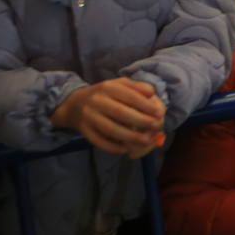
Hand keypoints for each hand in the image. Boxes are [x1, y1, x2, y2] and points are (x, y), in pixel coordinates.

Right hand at [50, 77, 165, 156]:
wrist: (74, 104)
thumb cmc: (105, 94)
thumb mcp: (119, 84)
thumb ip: (137, 87)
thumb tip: (152, 93)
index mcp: (108, 87)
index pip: (129, 96)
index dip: (145, 105)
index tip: (160, 113)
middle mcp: (97, 101)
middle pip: (120, 113)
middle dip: (141, 121)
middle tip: (156, 127)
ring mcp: (89, 116)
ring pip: (110, 129)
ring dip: (130, 136)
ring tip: (146, 141)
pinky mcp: (84, 131)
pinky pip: (99, 141)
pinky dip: (113, 147)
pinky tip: (126, 149)